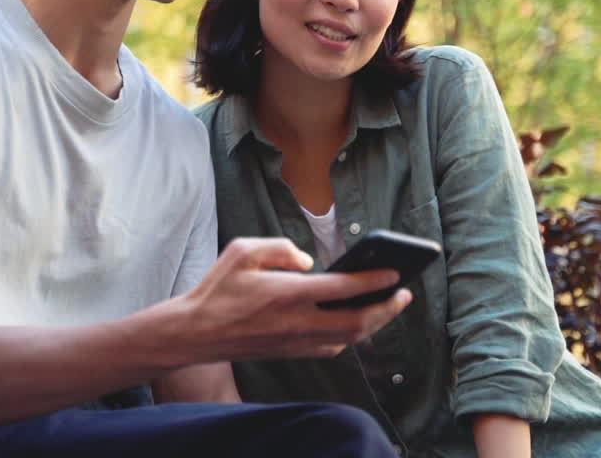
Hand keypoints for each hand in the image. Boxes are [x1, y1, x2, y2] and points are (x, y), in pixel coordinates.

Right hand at [175, 237, 411, 362]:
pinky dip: (350, 336)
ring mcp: (296, 342)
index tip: (395, 271)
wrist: (196, 333)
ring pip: (348, 339)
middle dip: (386, 308)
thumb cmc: (218, 288)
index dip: (374, 280)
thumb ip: (280, 248)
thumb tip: (309, 260)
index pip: (343, 288)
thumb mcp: (242, 251)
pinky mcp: (291, 353)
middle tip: (404, 292)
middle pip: (356, 321)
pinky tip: (355, 322)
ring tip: (388, 305)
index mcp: (288, 294)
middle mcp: (297, 322)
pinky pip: (332, 348)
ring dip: (373, 323)